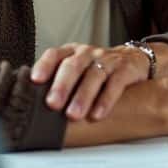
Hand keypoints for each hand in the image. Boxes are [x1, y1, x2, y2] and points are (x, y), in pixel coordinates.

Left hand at [33, 44, 151, 120]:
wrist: (133, 60)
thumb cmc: (97, 70)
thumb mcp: (78, 70)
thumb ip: (59, 82)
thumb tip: (34, 105)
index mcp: (72, 53)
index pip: (55, 54)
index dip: (44, 66)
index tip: (35, 80)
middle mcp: (88, 53)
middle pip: (73, 65)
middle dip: (62, 86)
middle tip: (53, 104)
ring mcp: (108, 60)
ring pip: (94, 75)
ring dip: (82, 96)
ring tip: (73, 115)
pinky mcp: (126, 69)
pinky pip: (115, 83)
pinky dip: (106, 100)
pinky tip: (97, 114)